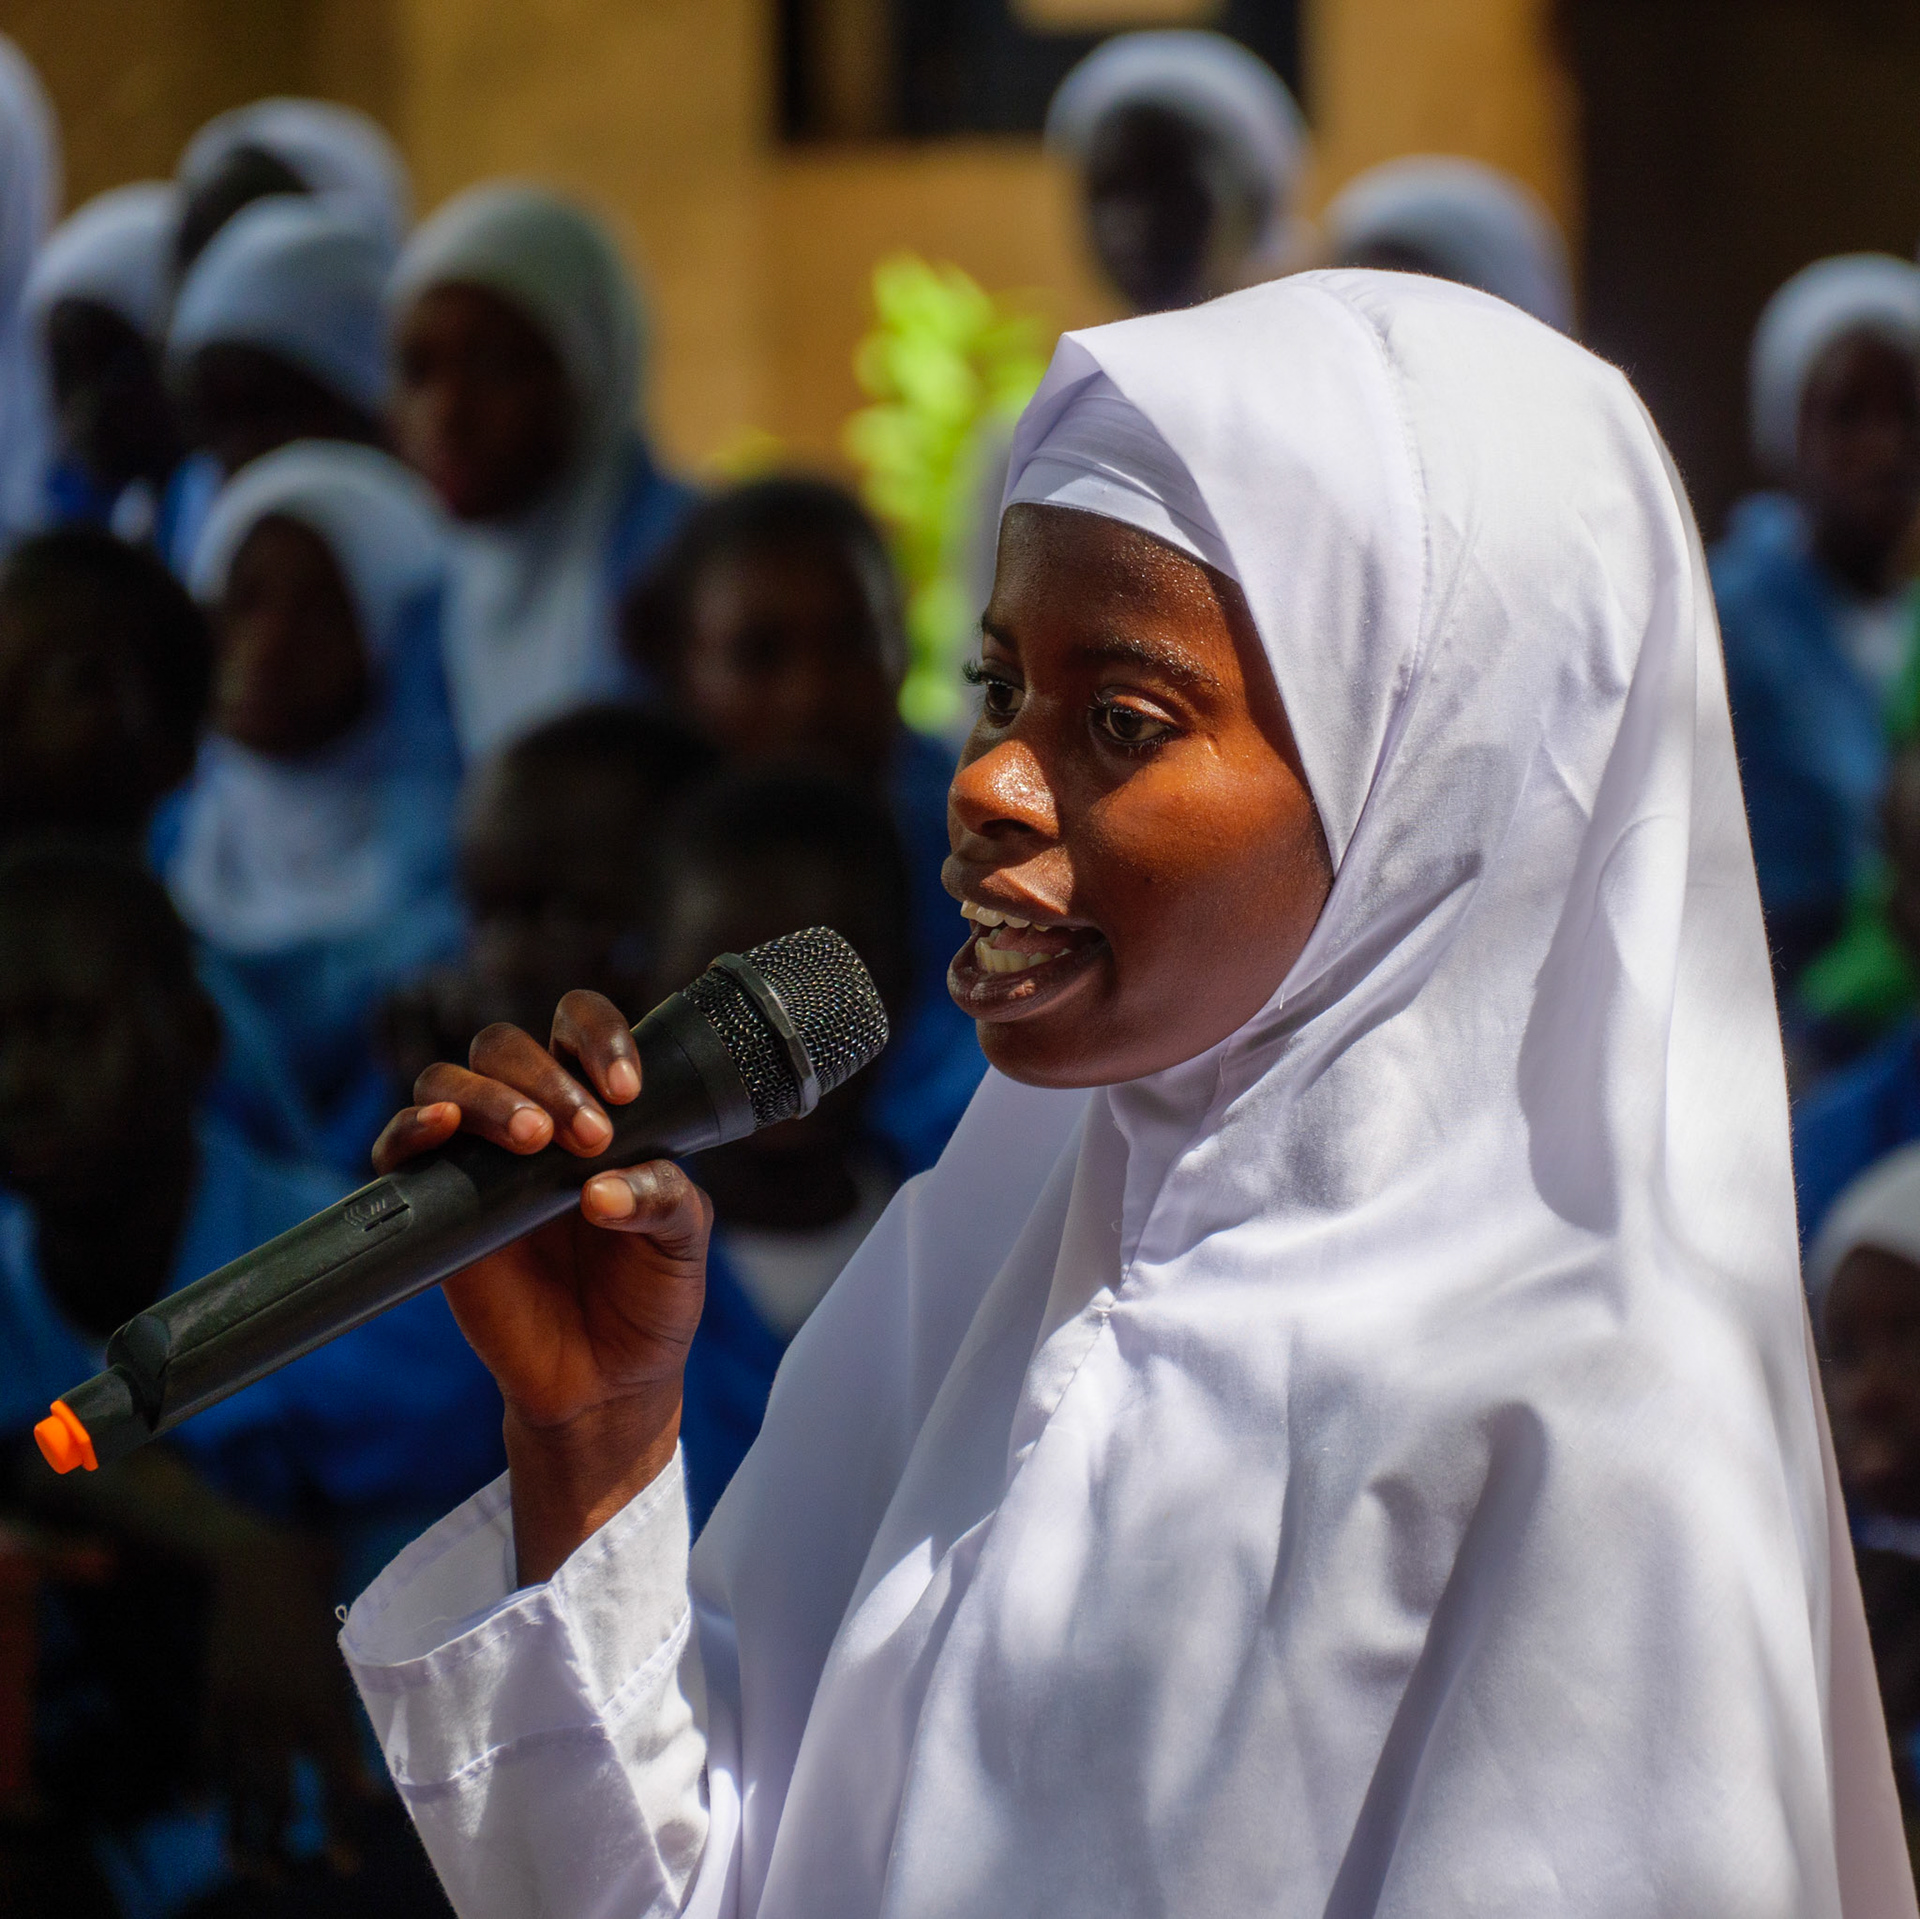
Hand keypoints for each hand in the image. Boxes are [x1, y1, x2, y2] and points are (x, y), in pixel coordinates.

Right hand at [204, 1530, 366, 1879]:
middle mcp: (281, 1713)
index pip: (337, 1773)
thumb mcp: (342, 1639)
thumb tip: (390, 1714)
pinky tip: (204, 1812)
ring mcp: (241, 1709)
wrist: (257, 1561)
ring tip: (254, 1866)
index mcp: (323, 1697)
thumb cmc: (317, 1591)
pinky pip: (204, 1755)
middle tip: (299, 1875)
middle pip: (280, 1798)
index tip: (350, 1856)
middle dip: (289, 1844)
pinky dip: (202, 1786)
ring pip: (238, 1788)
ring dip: (243, 1833)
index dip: (345, 1818)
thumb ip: (354, 1685)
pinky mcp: (212, 1698)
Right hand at [372, 990, 711, 1581]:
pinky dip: (414, 1127)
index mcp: (597, 1109)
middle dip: (547, 1078)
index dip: (597, 1036)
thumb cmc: (648, 1296)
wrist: (605, 1382)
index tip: (625, 1089)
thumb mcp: (683, 1243)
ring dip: (490, 1098)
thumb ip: (662, 1197)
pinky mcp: (435, 1205)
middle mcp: (531, 1121)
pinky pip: (401, 1147)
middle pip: (506, 1047)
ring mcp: (477, 1160)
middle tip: (589, 1138)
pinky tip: (443, 1129)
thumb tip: (599, 1188)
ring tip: (532, 1142)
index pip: (578, 1027)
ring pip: (450, 1081)